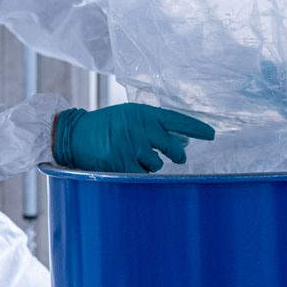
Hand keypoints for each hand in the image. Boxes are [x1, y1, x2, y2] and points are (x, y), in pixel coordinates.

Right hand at [52, 104, 215, 172]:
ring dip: (150, 165)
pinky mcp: (122, 161)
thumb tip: (183, 140)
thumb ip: (155, 127)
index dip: (196, 128)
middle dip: (176, 154)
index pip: (176, 120)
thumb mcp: (130, 118)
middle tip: (177, 157)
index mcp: (143, 113)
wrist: (75, 134)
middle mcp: (138, 126)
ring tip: (135, 157)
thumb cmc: (105, 127)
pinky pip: (141, 174)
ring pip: (156, 164)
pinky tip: (126, 165)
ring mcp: (130, 144)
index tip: (212, 135)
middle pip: (171, 146)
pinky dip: (137, 173)